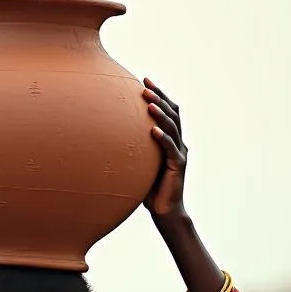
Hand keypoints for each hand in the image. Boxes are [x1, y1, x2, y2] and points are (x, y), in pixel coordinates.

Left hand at [142, 78, 187, 224]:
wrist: (165, 211)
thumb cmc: (150, 189)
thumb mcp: (141, 164)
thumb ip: (135, 149)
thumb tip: (110, 135)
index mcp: (172, 141)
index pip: (169, 111)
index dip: (160, 94)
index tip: (145, 80)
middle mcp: (179, 144)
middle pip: (173, 114)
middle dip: (159, 98)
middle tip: (145, 86)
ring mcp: (180, 154)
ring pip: (173, 128)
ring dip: (160, 114)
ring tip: (149, 103)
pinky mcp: (178, 167)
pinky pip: (170, 149)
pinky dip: (163, 139)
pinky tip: (153, 131)